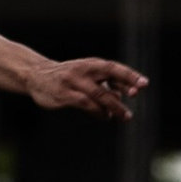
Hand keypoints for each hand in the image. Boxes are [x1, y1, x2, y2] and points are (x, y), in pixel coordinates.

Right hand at [27, 55, 145, 123]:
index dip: (129, 75)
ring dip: (114, 106)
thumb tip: (121, 96)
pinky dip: (98, 111)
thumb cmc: (67, 77)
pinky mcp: (64, 94)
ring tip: (125, 116)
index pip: (114, 68)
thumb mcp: (86, 76)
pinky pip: (85, 103)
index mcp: (91, 64)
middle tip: (136, 94)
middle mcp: (83, 70)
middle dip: (124, 84)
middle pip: (108, 74)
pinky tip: (105, 117)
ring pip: (98, 93)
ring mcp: (73, 82)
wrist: (36, 76)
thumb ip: (104, 85)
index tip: (144, 84)